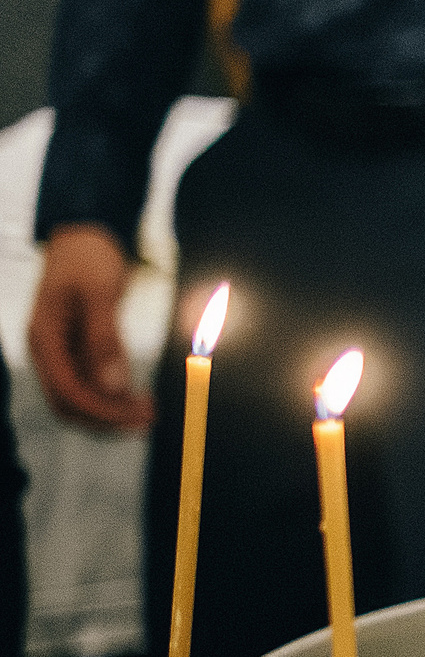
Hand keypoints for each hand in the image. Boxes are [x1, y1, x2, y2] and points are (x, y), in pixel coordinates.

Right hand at [29, 224, 150, 430]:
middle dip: (106, 417)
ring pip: (78, 397)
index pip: (69, 393)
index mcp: (44, 339)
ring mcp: (58, 351)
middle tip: (148, 421)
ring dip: (110, 410)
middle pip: (69, 403)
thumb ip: (105, 339)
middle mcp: (46, 351)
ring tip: (147, 412)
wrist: (83, 236)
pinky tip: (136, 396)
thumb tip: (113, 386)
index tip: (139, 416)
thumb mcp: (100, 293)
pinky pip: (87, 382)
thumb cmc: (89, 258)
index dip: (103, 411)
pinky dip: (110, 395)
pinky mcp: (74, 348)